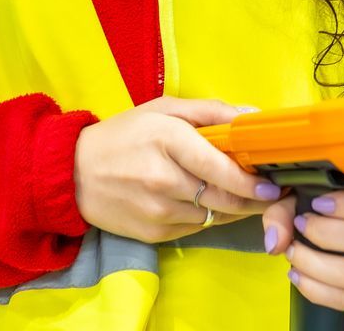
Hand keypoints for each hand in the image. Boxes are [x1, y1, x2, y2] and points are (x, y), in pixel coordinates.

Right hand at [73, 97, 280, 242]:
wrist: (71, 175)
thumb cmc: (124, 135)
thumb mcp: (164, 109)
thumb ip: (211, 111)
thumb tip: (253, 116)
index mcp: (167, 141)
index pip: (219, 168)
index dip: (250, 180)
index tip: (272, 183)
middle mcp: (163, 180)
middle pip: (223, 198)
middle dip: (253, 199)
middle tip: (271, 192)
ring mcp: (157, 211)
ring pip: (213, 216)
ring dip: (234, 209)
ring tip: (246, 196)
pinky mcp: (153, 234)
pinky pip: (196, 228)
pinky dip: (209, 217)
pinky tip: (209, 203)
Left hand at [263, 189, 343, 311]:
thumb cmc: (332, 209)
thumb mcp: (308, 197)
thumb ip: (285, 211)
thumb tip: (276, 241)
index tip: (317, 204)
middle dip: (326, 234)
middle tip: (300, 226)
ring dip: (317, 266)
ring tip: (293, 255)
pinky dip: (317, 290)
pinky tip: (298, 277)